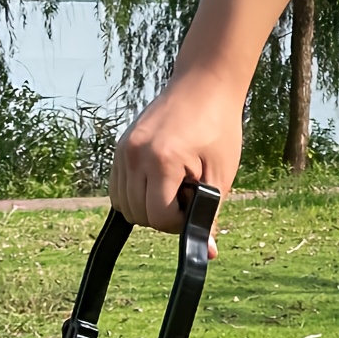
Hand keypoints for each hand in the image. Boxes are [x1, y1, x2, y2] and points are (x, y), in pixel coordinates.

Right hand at [109, 72, 243, 255]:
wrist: (203, 85)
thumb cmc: (218, 127)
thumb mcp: (220, 174)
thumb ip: (210, 215)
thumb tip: (207, 253)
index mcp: (161, 161)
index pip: (158, 218)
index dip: (179, 223)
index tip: (195, 206)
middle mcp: (135, 156)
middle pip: (139, 215)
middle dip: (163, 216)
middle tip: (186, 194)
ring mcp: (124, 151)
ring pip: (124, 206)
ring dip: (147, 207)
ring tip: (172, 187)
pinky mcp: (120, 148)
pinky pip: (118, 189)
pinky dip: (135, 195)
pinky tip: (157, 183)